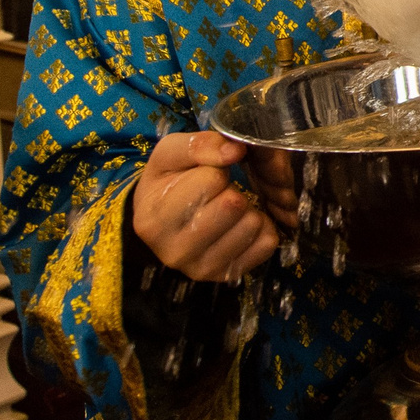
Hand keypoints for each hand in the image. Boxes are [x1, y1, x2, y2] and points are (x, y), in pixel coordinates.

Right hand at [132, 132, 278, 284]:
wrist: (162, 219)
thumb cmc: (167, 182)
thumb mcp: (170, 153)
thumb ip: (199, 145)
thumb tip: (235, 151)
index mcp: (154, 220)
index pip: (211, 180)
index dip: (215, 170)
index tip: (204, 175)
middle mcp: (174, 251)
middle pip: (234, 205)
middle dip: (232, 189)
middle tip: (218, 193)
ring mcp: (201, 269)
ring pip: (253, 225)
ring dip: (248, 209)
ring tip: (228, 209)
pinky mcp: (227, 275)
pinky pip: (266, 244)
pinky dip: (262, 228)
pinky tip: (240, 224)